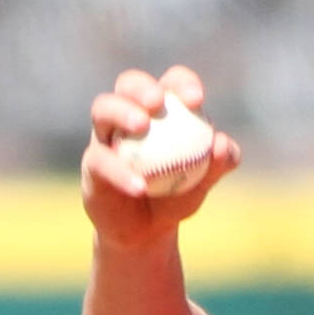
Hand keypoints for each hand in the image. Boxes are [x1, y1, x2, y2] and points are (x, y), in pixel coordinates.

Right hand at [80, 65, 239, 243]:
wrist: (146, 232)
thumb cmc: (176, 197)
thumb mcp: (204, 182)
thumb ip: (219, 162)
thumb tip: (222, 143)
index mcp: (161, 109)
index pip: (170, 83)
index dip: (182, 83)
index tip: (196, 99)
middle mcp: (128, 114)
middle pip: (128, 83)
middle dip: (142, 86)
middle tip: (157, 101)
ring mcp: (106, 136)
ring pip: (102, 109)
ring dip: (121, 111)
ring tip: (141, 125)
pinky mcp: (91, 164)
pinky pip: (101, 161)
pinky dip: (121, 172)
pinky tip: (140, 186)